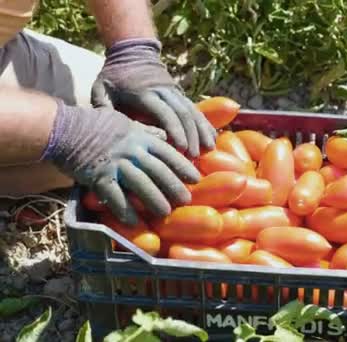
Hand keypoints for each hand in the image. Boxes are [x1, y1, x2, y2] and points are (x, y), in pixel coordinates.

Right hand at [42, 100, 200, 223]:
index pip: (167, 152)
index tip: (196, 178)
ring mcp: (115, 164)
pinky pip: (114, 196)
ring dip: (154, 200)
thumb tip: (165, 136)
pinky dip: (125, 210)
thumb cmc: (97, 125)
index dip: (183, 166)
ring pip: (140, 184)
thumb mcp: (126, 122)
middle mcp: (131, 151)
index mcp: (140, 137)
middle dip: (173, 186)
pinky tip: (135, 222)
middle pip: (158, 170)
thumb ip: (147, 132)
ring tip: (165, 213)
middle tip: (186, 200)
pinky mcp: (98, 177)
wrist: (65, 129)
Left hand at [91, 38, 215, 157]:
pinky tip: (212, 137)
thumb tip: (109, 131)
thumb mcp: (101, 89)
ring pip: (192, 111)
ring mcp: (174, 91)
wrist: (131, 52)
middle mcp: (163, 91)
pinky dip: (205, 123)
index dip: (175, 130)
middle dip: (191, 136)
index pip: (164, 112)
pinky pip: (195, 108)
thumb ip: (103, 108)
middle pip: (183, 114)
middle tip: (194, 157)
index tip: (182, 148)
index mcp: (144, 93)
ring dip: (202, 130)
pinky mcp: (180, 93)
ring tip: (209, 149)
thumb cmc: (114, 76)